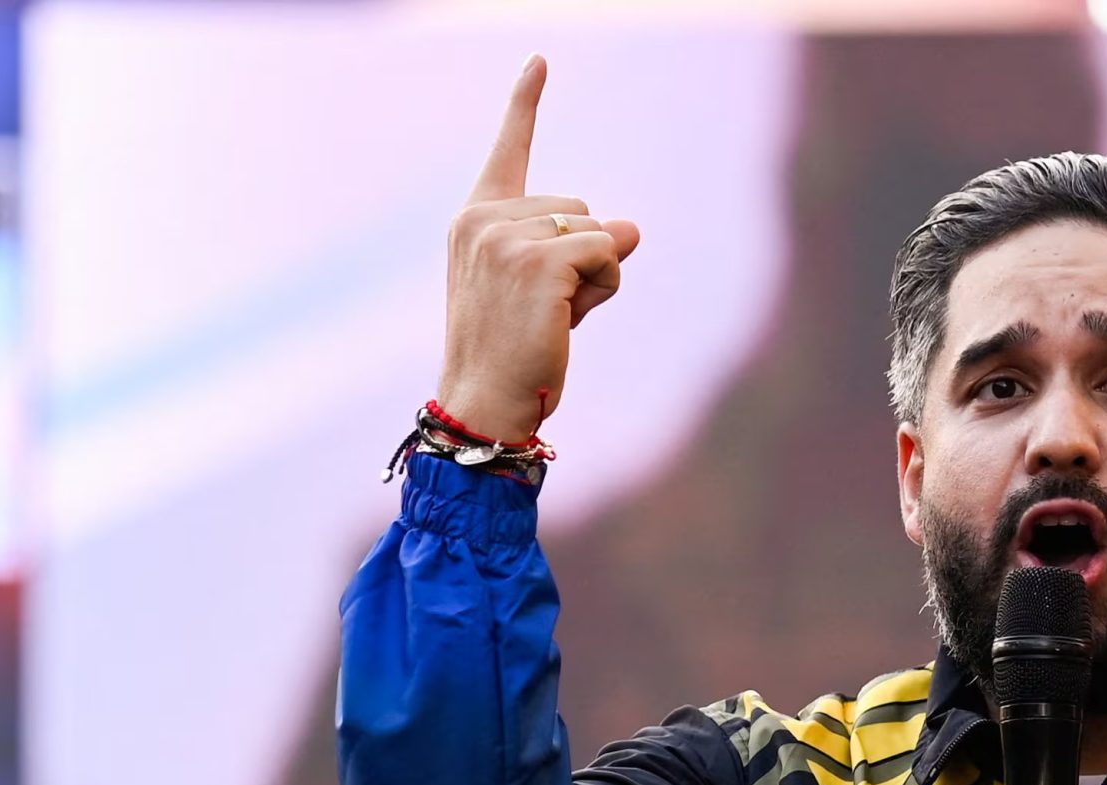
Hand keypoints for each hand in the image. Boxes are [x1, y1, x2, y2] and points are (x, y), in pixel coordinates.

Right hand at [437, 56, 641, 442]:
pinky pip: (607, 252)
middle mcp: (484, 219)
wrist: (485, 401)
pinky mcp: (540, 261)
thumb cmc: (514, 353)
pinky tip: (571, 318)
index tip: (542, 61)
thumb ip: (582, 250)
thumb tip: (632, 227)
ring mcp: (507, 237)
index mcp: (474, 220)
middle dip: (584, 256)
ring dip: (598, 276)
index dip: (525, 104)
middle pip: (578, 207)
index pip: (508, 150)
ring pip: (597, 231)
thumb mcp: (546, 291)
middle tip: (549, 308)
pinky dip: (605, 285)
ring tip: (557, 317)